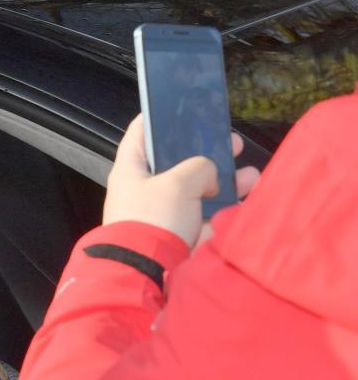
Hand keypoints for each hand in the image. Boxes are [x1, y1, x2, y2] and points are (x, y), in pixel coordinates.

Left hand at [103, 115, 259, 248]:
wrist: (146, 273)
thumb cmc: (154, 218)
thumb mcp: (178, 181)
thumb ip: (200, 168)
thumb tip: (210, 179)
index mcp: (131, 170)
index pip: (139, 133)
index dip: (158, 117)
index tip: (179, 106)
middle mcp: (143, 191)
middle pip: (177, 163)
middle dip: (207, 152)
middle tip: (232, 143)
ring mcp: (162, 215)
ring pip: (197, 191)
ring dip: (225, 182)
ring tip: (250, 175)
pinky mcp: (179, 236)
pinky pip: (206, 217)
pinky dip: (226, 210)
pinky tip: (249, 201)